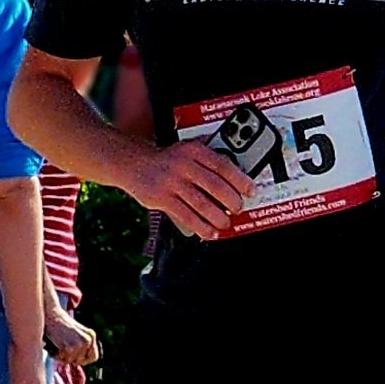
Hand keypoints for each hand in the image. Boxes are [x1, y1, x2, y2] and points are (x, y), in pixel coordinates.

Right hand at [44, 308, 98, 368]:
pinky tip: (54, 344)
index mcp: (91, 336)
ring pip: (70, 361)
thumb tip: (80, 363)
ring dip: (61, 356)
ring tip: (58, 344)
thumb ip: (82, 345)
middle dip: (71, 358)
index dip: (83, 359)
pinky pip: (62, 359)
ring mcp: (79, 344)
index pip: (94, 357)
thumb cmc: (60, 325)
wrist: (51, 314)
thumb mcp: (77, 333)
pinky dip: (55, 354)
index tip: (74, 356)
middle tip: (62, 347)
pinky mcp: (69, 348)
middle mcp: (88, 340)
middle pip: (81, 361)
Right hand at [135, 138, 252, 240]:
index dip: (240, 180)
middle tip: (238, 209)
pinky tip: (209, 232)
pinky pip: (186, 216)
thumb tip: (234, 181)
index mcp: (194, 151)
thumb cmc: (166, 161)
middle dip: (231, 201)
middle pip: (215, 186)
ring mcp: (172, 182)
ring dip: (218, 217)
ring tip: (225, 223)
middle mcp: (184, 165)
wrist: (133, 162)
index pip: (223, 165)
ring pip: (202, 204)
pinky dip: (201, 226)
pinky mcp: (162, 199)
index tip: (251, 190)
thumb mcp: (186, 152)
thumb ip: (207, 162)